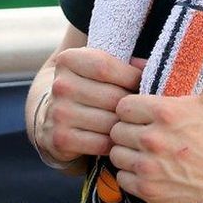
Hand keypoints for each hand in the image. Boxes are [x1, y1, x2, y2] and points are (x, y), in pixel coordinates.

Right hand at [36, 48, 143, 163]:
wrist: (51, 112)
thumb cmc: (88, 84)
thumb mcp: (99, 65)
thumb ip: (125, 62)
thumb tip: (152, 68)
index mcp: (69, 59)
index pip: (106, 67)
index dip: (131, 76)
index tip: (141, 82)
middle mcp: (60, 85)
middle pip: (112, 97)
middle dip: (131, 104)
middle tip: (141, 107)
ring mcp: (58, 113)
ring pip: (110, 122)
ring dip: (124, 125)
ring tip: (130, 122)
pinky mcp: (60, 139)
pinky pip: (101, 143)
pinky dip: (113, 142)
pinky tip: (116, 137)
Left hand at [110, 90, 202, 202]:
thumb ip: (173, 82)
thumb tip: (139, 63)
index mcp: (165, 112)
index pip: (123, 105)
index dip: (131, 109)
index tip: (140, 114)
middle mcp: (153, 138)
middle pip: (116, 129)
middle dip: (128, 130)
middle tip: (142, 133)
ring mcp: (148, 166)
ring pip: (115, 153)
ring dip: (128, 152)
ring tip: (144, 151)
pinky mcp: (147, 190)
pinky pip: (121, 177)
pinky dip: (131, 173)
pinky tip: (147, 169)